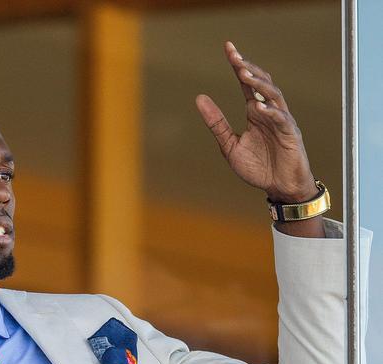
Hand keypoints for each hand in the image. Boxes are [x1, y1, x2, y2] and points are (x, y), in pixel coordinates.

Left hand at [196, 41, 317, 203]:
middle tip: (235, 57)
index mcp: (255, 112)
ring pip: (273, 95)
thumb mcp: (230, 146)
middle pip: (261, 83)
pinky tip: (258, 106)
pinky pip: (282, 119)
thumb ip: (217, 124)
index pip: (246, 83)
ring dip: (259, 84)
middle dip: (249, 69)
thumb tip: (199, 99)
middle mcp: (269, 112)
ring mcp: (282, 121)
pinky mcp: (291, 135)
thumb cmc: (258, 168)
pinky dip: (271, 112)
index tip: (228, 48)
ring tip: (245, 74)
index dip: (238, 65)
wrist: (279, 187)